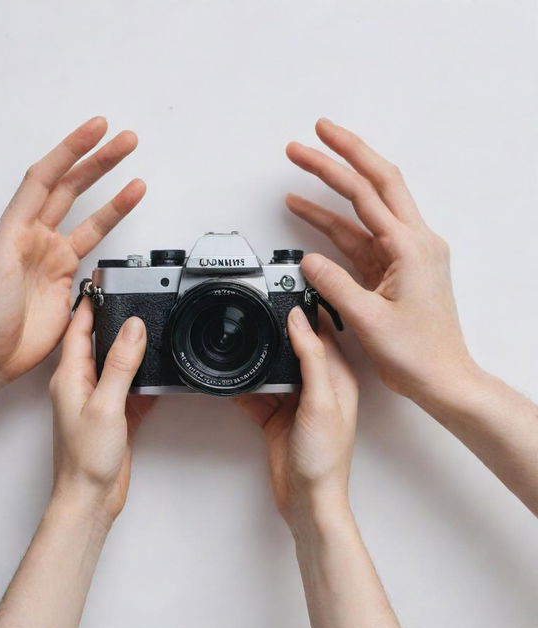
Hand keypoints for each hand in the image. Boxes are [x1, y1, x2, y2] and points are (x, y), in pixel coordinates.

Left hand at [0, 116, 143, 384]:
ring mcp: (54, 255)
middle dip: (98, 161)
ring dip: (111, 191)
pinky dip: (112, 225)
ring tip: (135, 172)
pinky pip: (95, 243)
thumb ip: (22, 227)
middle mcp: (36, 235)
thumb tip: (42, 199)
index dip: (72, 149)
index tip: (97, 129)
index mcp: (17, 226)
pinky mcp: (68, 276)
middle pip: (71, 187)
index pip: (48, 176)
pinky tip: (125, 211)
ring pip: (88, 214)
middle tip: (124, 141)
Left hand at [49, 298, 154, 521]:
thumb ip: (120, 364)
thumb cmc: (85, 458)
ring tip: (146, 326)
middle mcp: (81, 385)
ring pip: (115, 364)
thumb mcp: (106, 404)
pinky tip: (156, 371)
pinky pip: (129, 387)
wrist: (90, 497)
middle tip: (127, 299)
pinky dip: (143, 376)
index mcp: (70, 377)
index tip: (101, 285)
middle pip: (96, 343)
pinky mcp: (113, 415)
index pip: (78, 330)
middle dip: (111, 320)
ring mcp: (97, 400)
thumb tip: (133, 328)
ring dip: (128, 346)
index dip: (89, 306)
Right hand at [235, 307, 357, 528]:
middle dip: (275, 332)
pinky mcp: (276, 417)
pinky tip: (231, 380)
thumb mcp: (320, 401)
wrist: (306, 500)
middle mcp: (317, 387)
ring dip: (256, 360)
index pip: (321, 334)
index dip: (306, 313)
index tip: (288, 293)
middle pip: (293, 349)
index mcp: (337, 378)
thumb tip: (298, 321)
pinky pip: (256, 394)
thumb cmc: (325, 458)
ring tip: (239, 343)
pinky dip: (243, 387)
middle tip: (256, 312)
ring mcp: (295, 402)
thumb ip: (311, 359)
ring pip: (271, 369)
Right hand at [285, 118, 474, 400]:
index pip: (369, 191)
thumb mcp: (368, 319)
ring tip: (296, 182)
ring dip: (329, 196)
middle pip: (373, 184)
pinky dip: (333, 228)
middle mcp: (412, 242)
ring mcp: (402, 254)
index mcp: (411, 246)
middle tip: (311, 140)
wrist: (440, 377)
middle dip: (341, 158)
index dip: (338, 162)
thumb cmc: (417, 353)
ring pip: (362, 212)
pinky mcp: (392, 269)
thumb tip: (307, 260)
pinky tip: (310, 217)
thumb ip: (333, 284)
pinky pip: (359, 239)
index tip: (315, 139)